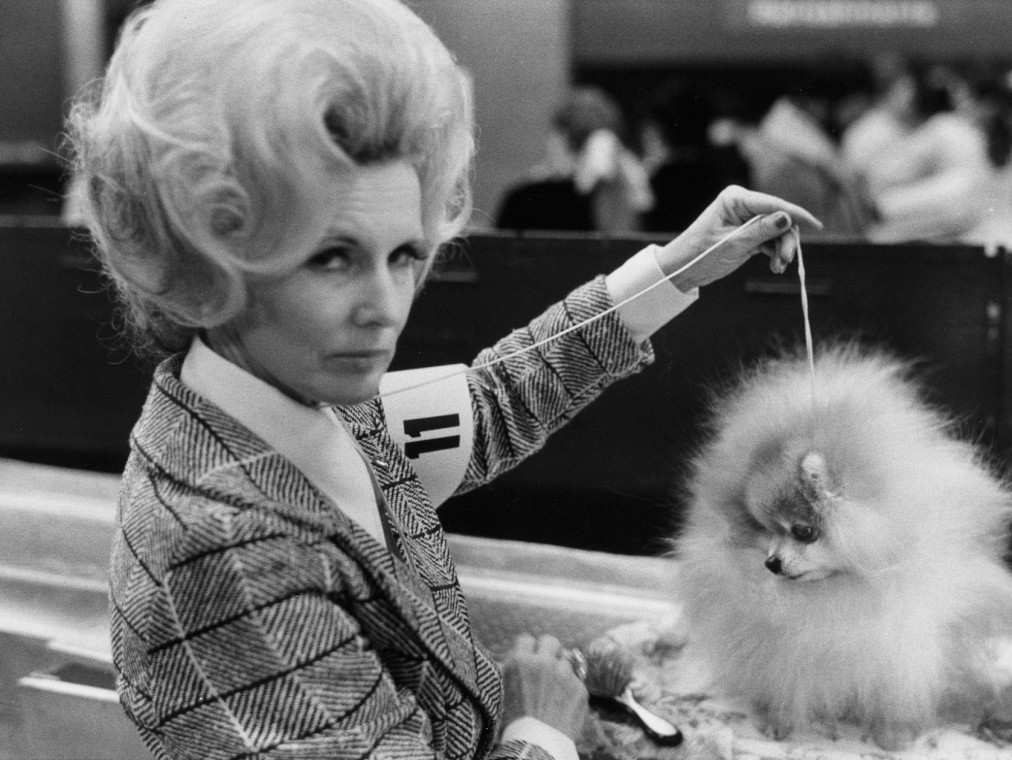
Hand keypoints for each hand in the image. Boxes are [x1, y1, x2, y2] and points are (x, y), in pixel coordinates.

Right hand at [500, 634, 588, 740]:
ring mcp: (564, 674)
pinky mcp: (580, 688)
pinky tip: (563, 706)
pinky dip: (571, 691)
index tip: (528, 659)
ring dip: (560, 672)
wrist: (537, 746)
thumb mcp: (502, 692)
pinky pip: (576, 681)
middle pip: (550, 641)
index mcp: (520, 661)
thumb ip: (508, 671)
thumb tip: (506, 659)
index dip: (527, 650)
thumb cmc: (514, 723)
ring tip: (553, 693)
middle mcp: (544, 662)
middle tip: (546, 665)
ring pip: (565, 662)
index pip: (526, 639)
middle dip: (548, 650)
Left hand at [658, 185, 822, 291]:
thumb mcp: (732, 244)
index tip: (815, 225)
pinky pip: (771, 242)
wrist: (683, 269)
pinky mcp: (749, 235)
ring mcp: (747, 220)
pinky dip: (775, 254)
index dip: (796, 214)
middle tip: (785, 260)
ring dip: (782, 250)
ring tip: (778, 267)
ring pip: (778, 232)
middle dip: (786, 239)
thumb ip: (761, 230)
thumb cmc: (699, 253)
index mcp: (736, 198)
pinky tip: (774, 266)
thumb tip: (787, 218)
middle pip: (780, 218)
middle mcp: (744, 205)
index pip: (773, 203)